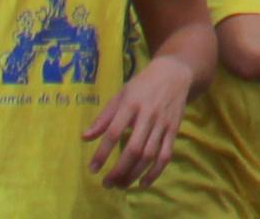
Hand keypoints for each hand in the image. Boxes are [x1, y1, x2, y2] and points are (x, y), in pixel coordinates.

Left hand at [81, 54, 192, 188]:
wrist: (175, 73)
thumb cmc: (142, 85)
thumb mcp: (120, 95)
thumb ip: (103, 118)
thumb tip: (84, 138)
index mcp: (130, 105)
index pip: (114, 133)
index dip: (102, 153)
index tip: (92, 169)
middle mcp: (148, 116)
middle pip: (133, 149)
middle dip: (119, 171)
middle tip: (107, 184)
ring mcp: (162, 124)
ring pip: (149, 156)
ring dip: (133, 174)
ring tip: (120, 185)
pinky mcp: (174, 130)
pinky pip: (165, 156)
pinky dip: (155, 173)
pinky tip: (143, 183)